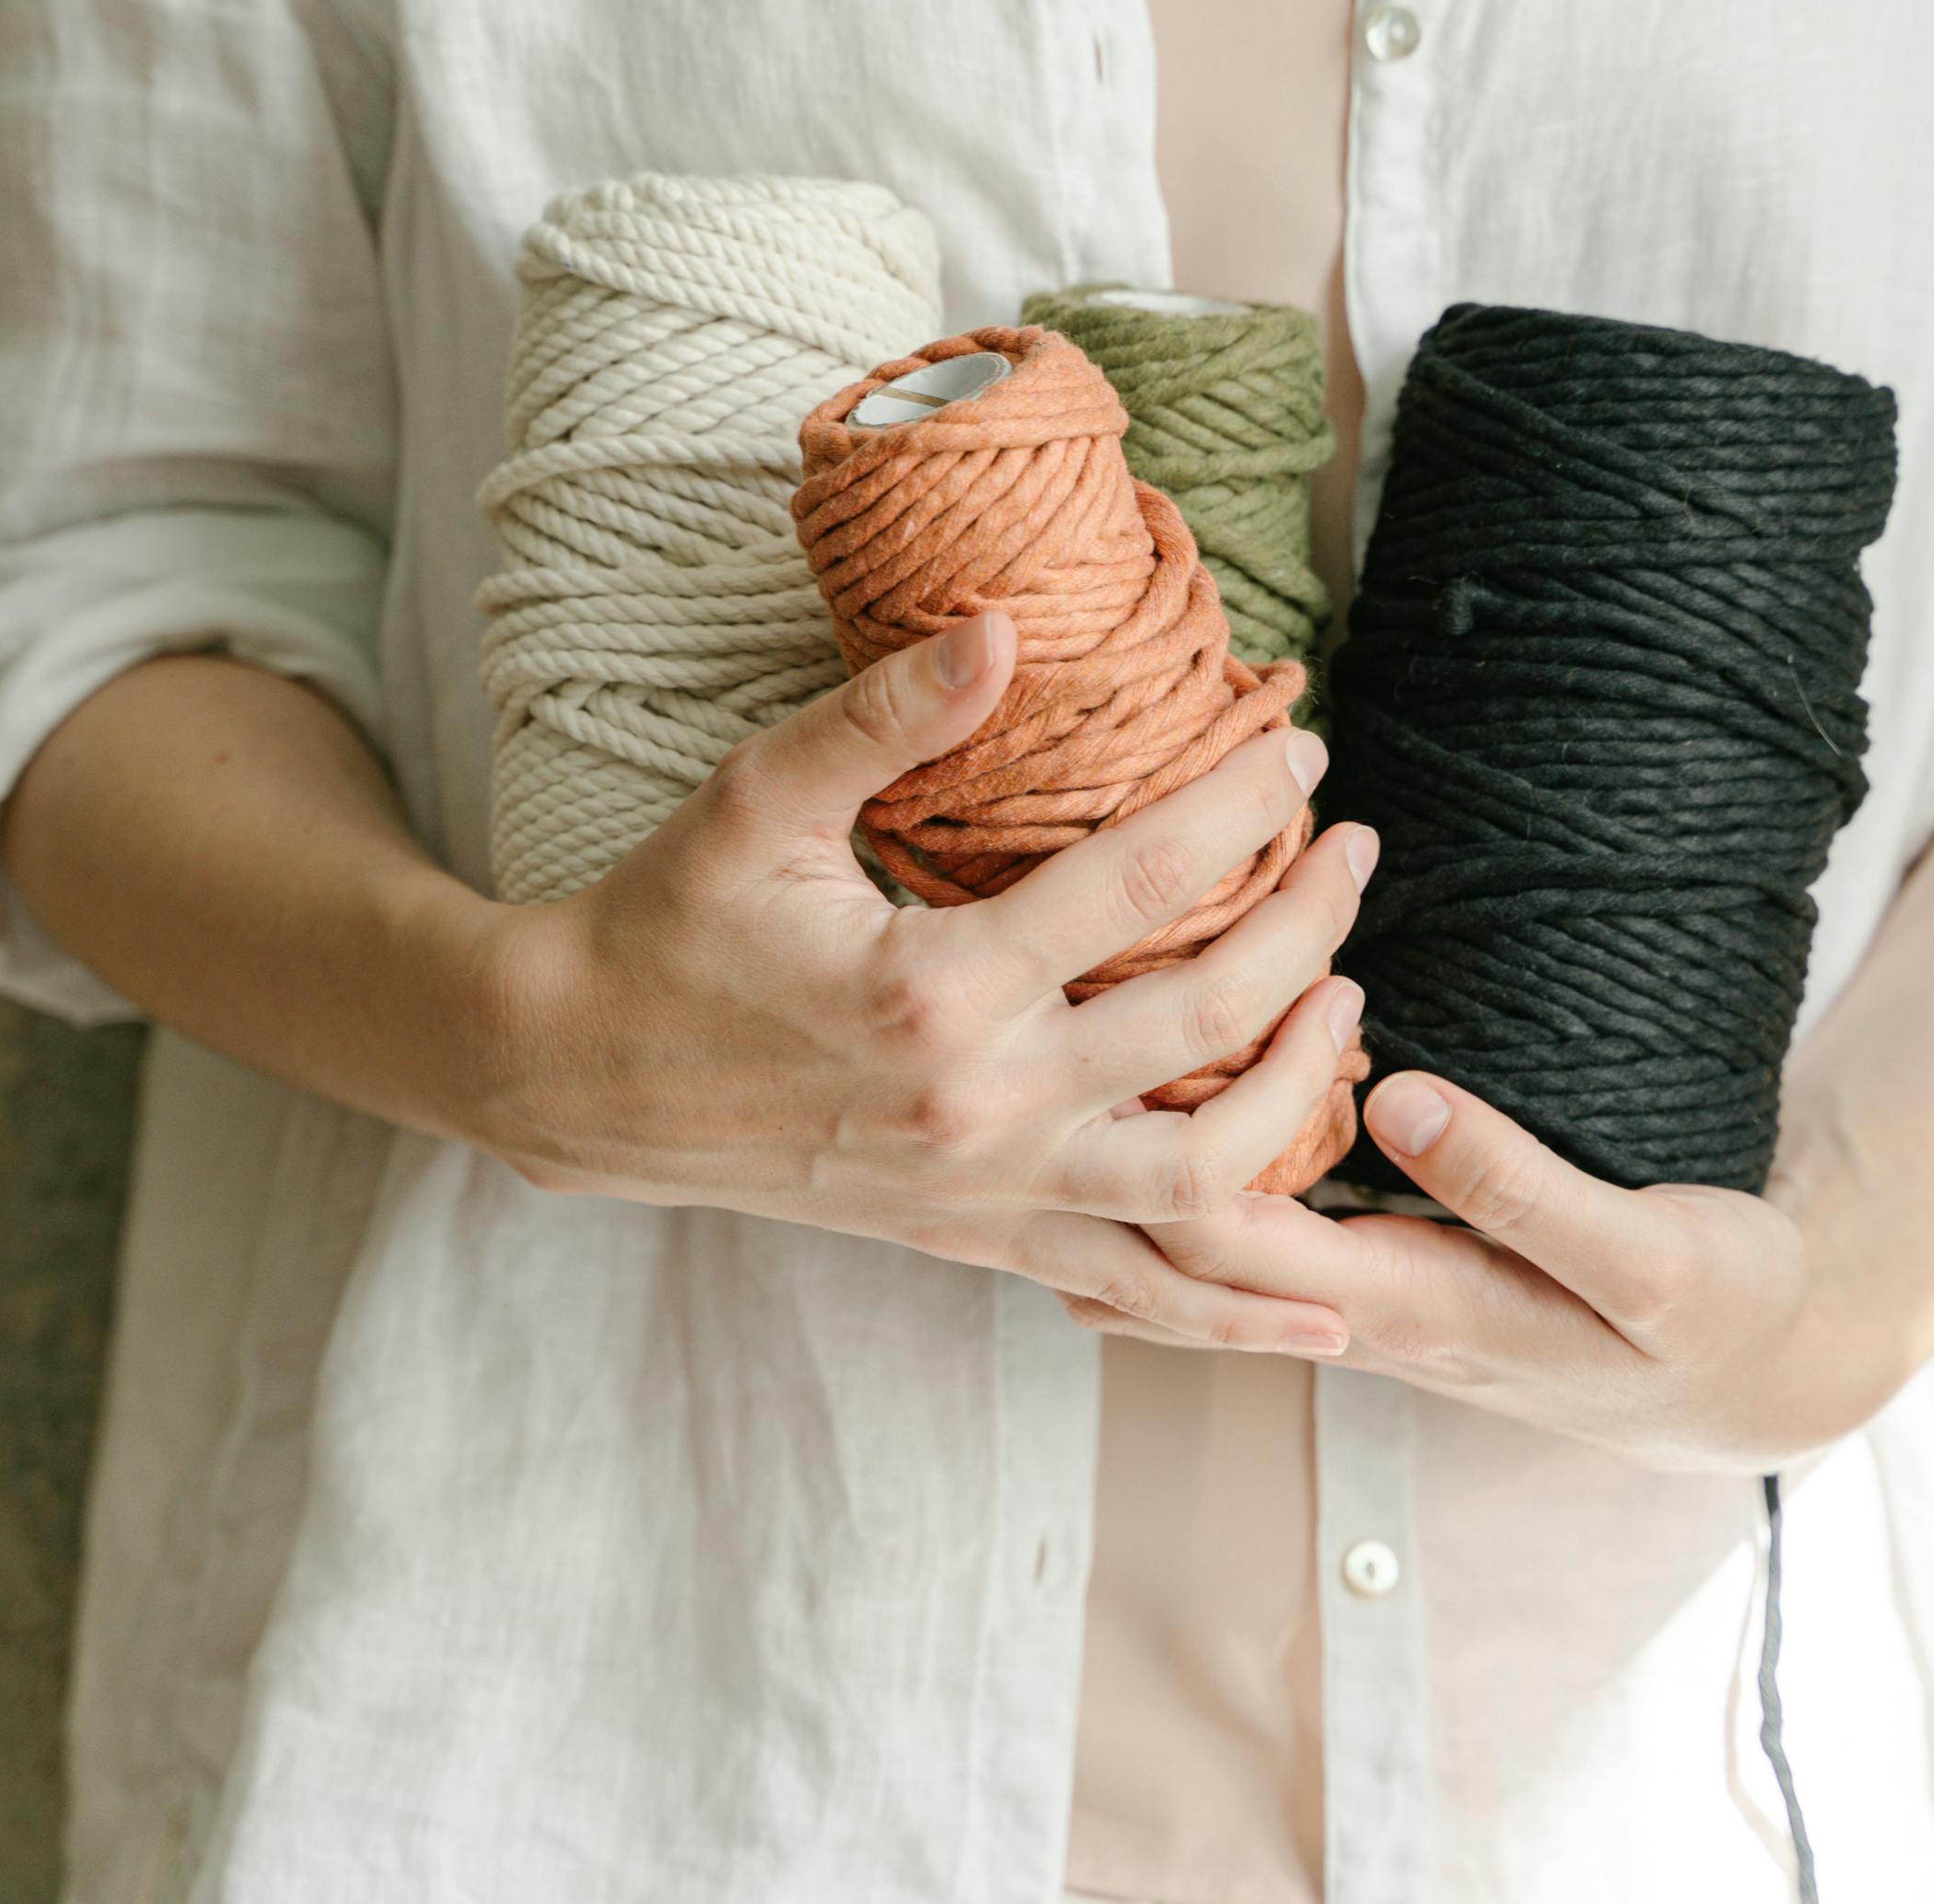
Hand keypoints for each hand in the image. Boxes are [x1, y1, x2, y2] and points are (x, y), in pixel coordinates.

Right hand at [456, 609, 1375, 1357]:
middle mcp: (979, 1107)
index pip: (1144, 881)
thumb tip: (1000, 626)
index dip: (1241, 806)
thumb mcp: (754, 797)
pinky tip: (1331, 1303)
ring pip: (1204, 1179)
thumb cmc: (667, 924)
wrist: (576, 1076)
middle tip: (1356, 851)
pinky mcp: (978, 1241)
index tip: (1300, 756)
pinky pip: (1139, 1291)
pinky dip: (1243, 1306)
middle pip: (1208, 1021)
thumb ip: (883, 715)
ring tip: (1350, 1005)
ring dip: (1305, 1094)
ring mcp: (987, 1193)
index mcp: (932, 987)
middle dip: (1309, 925)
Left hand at [1081, 1072, 1927, 1471]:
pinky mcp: (1377, 1276)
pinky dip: (1188, 1169)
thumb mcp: (1648, 1259)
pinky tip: (1149, 1099)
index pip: (1230, 1243)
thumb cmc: (1709, 1309)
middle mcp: (1359, 1320)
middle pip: (1175, 1252)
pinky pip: (1249, 1234)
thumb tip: (1399, 1098)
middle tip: (1064, 1011)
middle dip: (1114, 1144)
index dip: (1175, 1131)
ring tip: (1063, 1048)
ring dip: (1136, 1160)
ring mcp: (1360, 1303)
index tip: (1151, 1017)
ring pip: (1197, 1251)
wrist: (1751, 1374)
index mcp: (1412, 1312)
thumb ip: (1523, 1188)